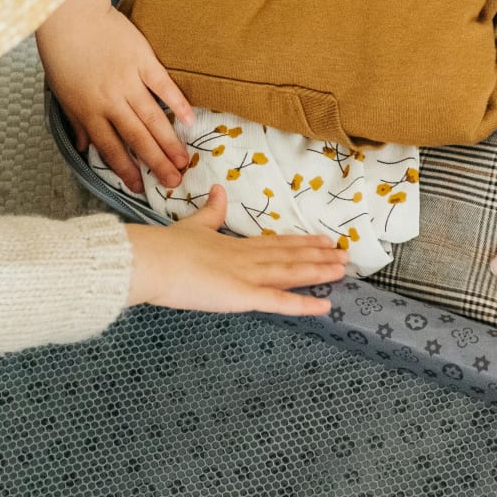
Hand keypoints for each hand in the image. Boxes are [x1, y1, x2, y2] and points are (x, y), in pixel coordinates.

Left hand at [37, 0, 193, 191]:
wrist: (70, 15)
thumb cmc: (62, 53)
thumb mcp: (62, 93)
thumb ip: (77, 122)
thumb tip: (84, 148)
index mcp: (88, 111)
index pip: (110, 148)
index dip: (126, 170)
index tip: (139, 187)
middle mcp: (110, 101)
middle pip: (136, 139)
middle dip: (156, 164)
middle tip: (173, 182)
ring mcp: (129, 81)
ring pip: (152, 118)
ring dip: (169, 142)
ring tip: (184, 161)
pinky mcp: (143, 61)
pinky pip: (163, 87)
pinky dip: (178, 104)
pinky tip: (189, 120)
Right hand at [125, 185, 344, 316]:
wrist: (150, 260)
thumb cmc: (166, 247)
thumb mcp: (193, 225)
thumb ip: (210, 212)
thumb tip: (219, 190)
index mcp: (234, 245)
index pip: (275, 243)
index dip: (301, 242)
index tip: (323, 239)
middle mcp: (247, 259)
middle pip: (290, 256)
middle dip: (318, 256)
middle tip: (345, 254)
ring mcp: (247, 276)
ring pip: (290, 272)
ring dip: (318, 271)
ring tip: (343, 269)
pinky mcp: (242, 296)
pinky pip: (278, 302)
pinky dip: (303, 304)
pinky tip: (325, 306)